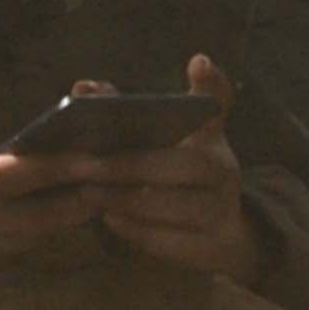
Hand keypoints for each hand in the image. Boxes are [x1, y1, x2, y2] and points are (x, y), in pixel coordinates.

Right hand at [0, 117, 102, 309]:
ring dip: (64, 224)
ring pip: (29, 243)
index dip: (57, 167)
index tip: (97, 155)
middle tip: (120, 182)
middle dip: (82, 201)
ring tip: (98, 199)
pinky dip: (31, 241)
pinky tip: (47, 226)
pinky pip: (5, 259)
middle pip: (38, 220)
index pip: (9, 176)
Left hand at [58, 55, 258, 283]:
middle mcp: (225, 175)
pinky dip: (138, 230)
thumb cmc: (177, 177)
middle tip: (83, 164)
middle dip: (130, 164)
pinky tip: (109, 219)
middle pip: (184, 164)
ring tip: (88, 192)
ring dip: (128, 199)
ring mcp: (222, 214)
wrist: (219, 233)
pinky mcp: (209, 249)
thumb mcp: (169, 143)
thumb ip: (130, 113)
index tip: (196, 61)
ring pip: (177, 206)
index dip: (210, 86)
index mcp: (212, 141)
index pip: (214, 108)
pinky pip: (171, 240)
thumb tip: (85, 85)